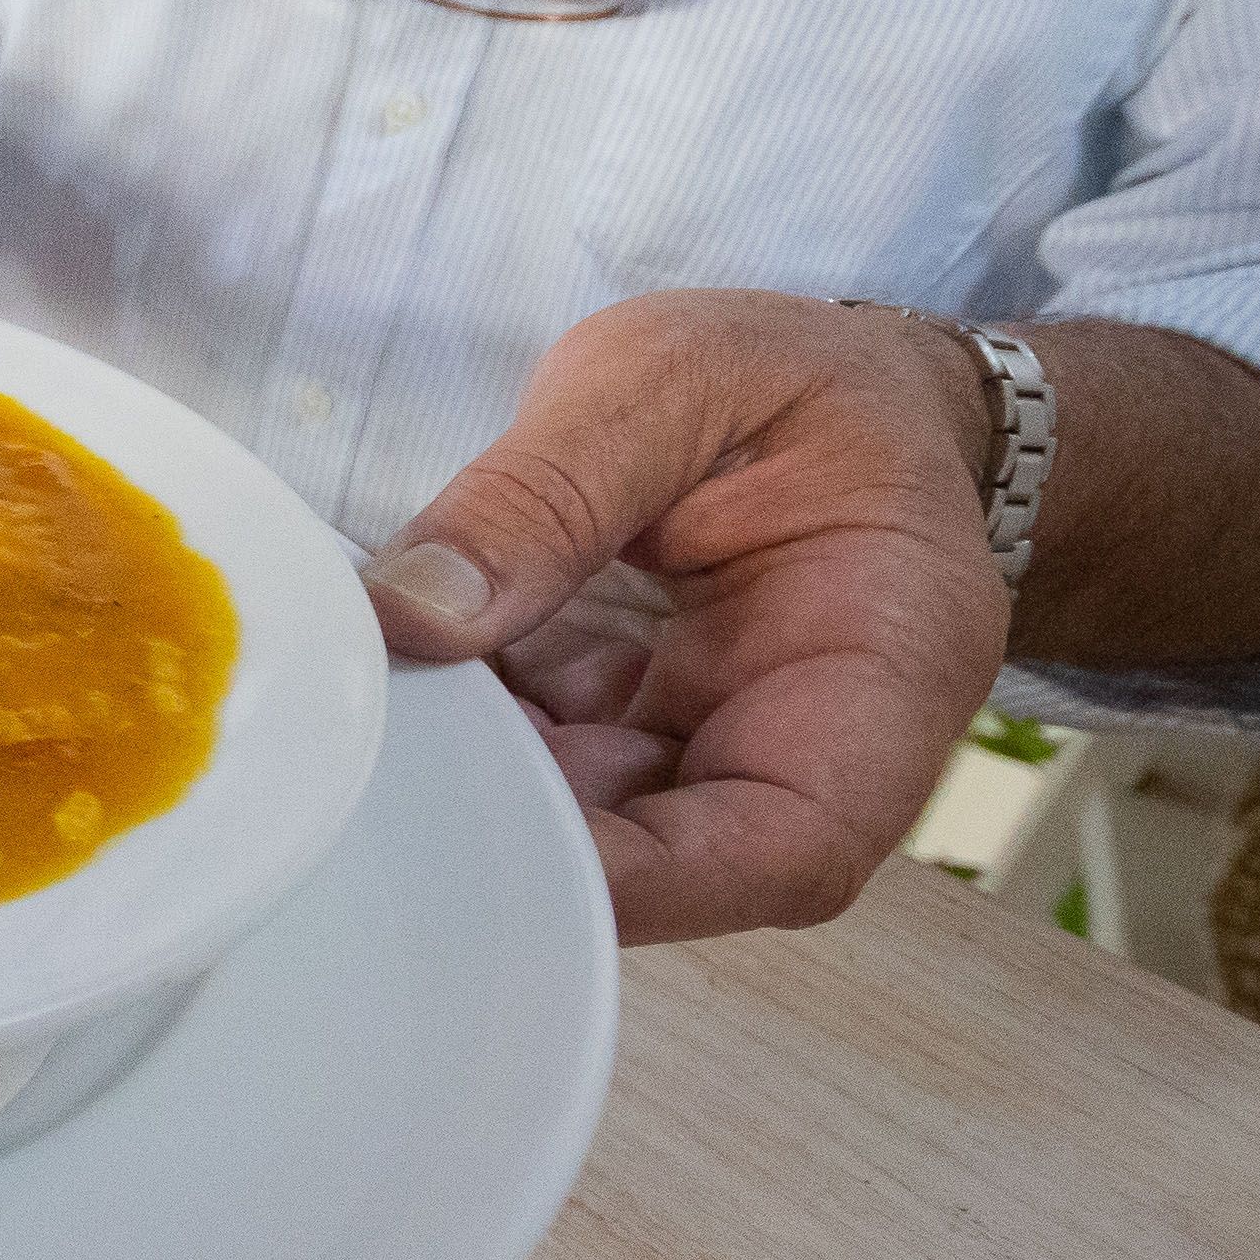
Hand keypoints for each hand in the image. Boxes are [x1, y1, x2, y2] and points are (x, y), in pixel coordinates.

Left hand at [362, 291, 1008, 943]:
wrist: (848, 385)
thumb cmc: (801, 380)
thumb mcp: (669, 381)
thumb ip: (541, 494)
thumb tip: (409, 613)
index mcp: (883, 674)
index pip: (784, 849)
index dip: (637, 879)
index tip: (485, 837)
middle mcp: (812, 751)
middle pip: (665, 862)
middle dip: (513, 819)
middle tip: (376, 750)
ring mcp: (719, 750)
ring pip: (587, 821)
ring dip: (475, 769)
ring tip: (376, 689)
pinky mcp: (645, 732)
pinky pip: (552, 761)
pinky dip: (474, 722)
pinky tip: (401, 665)